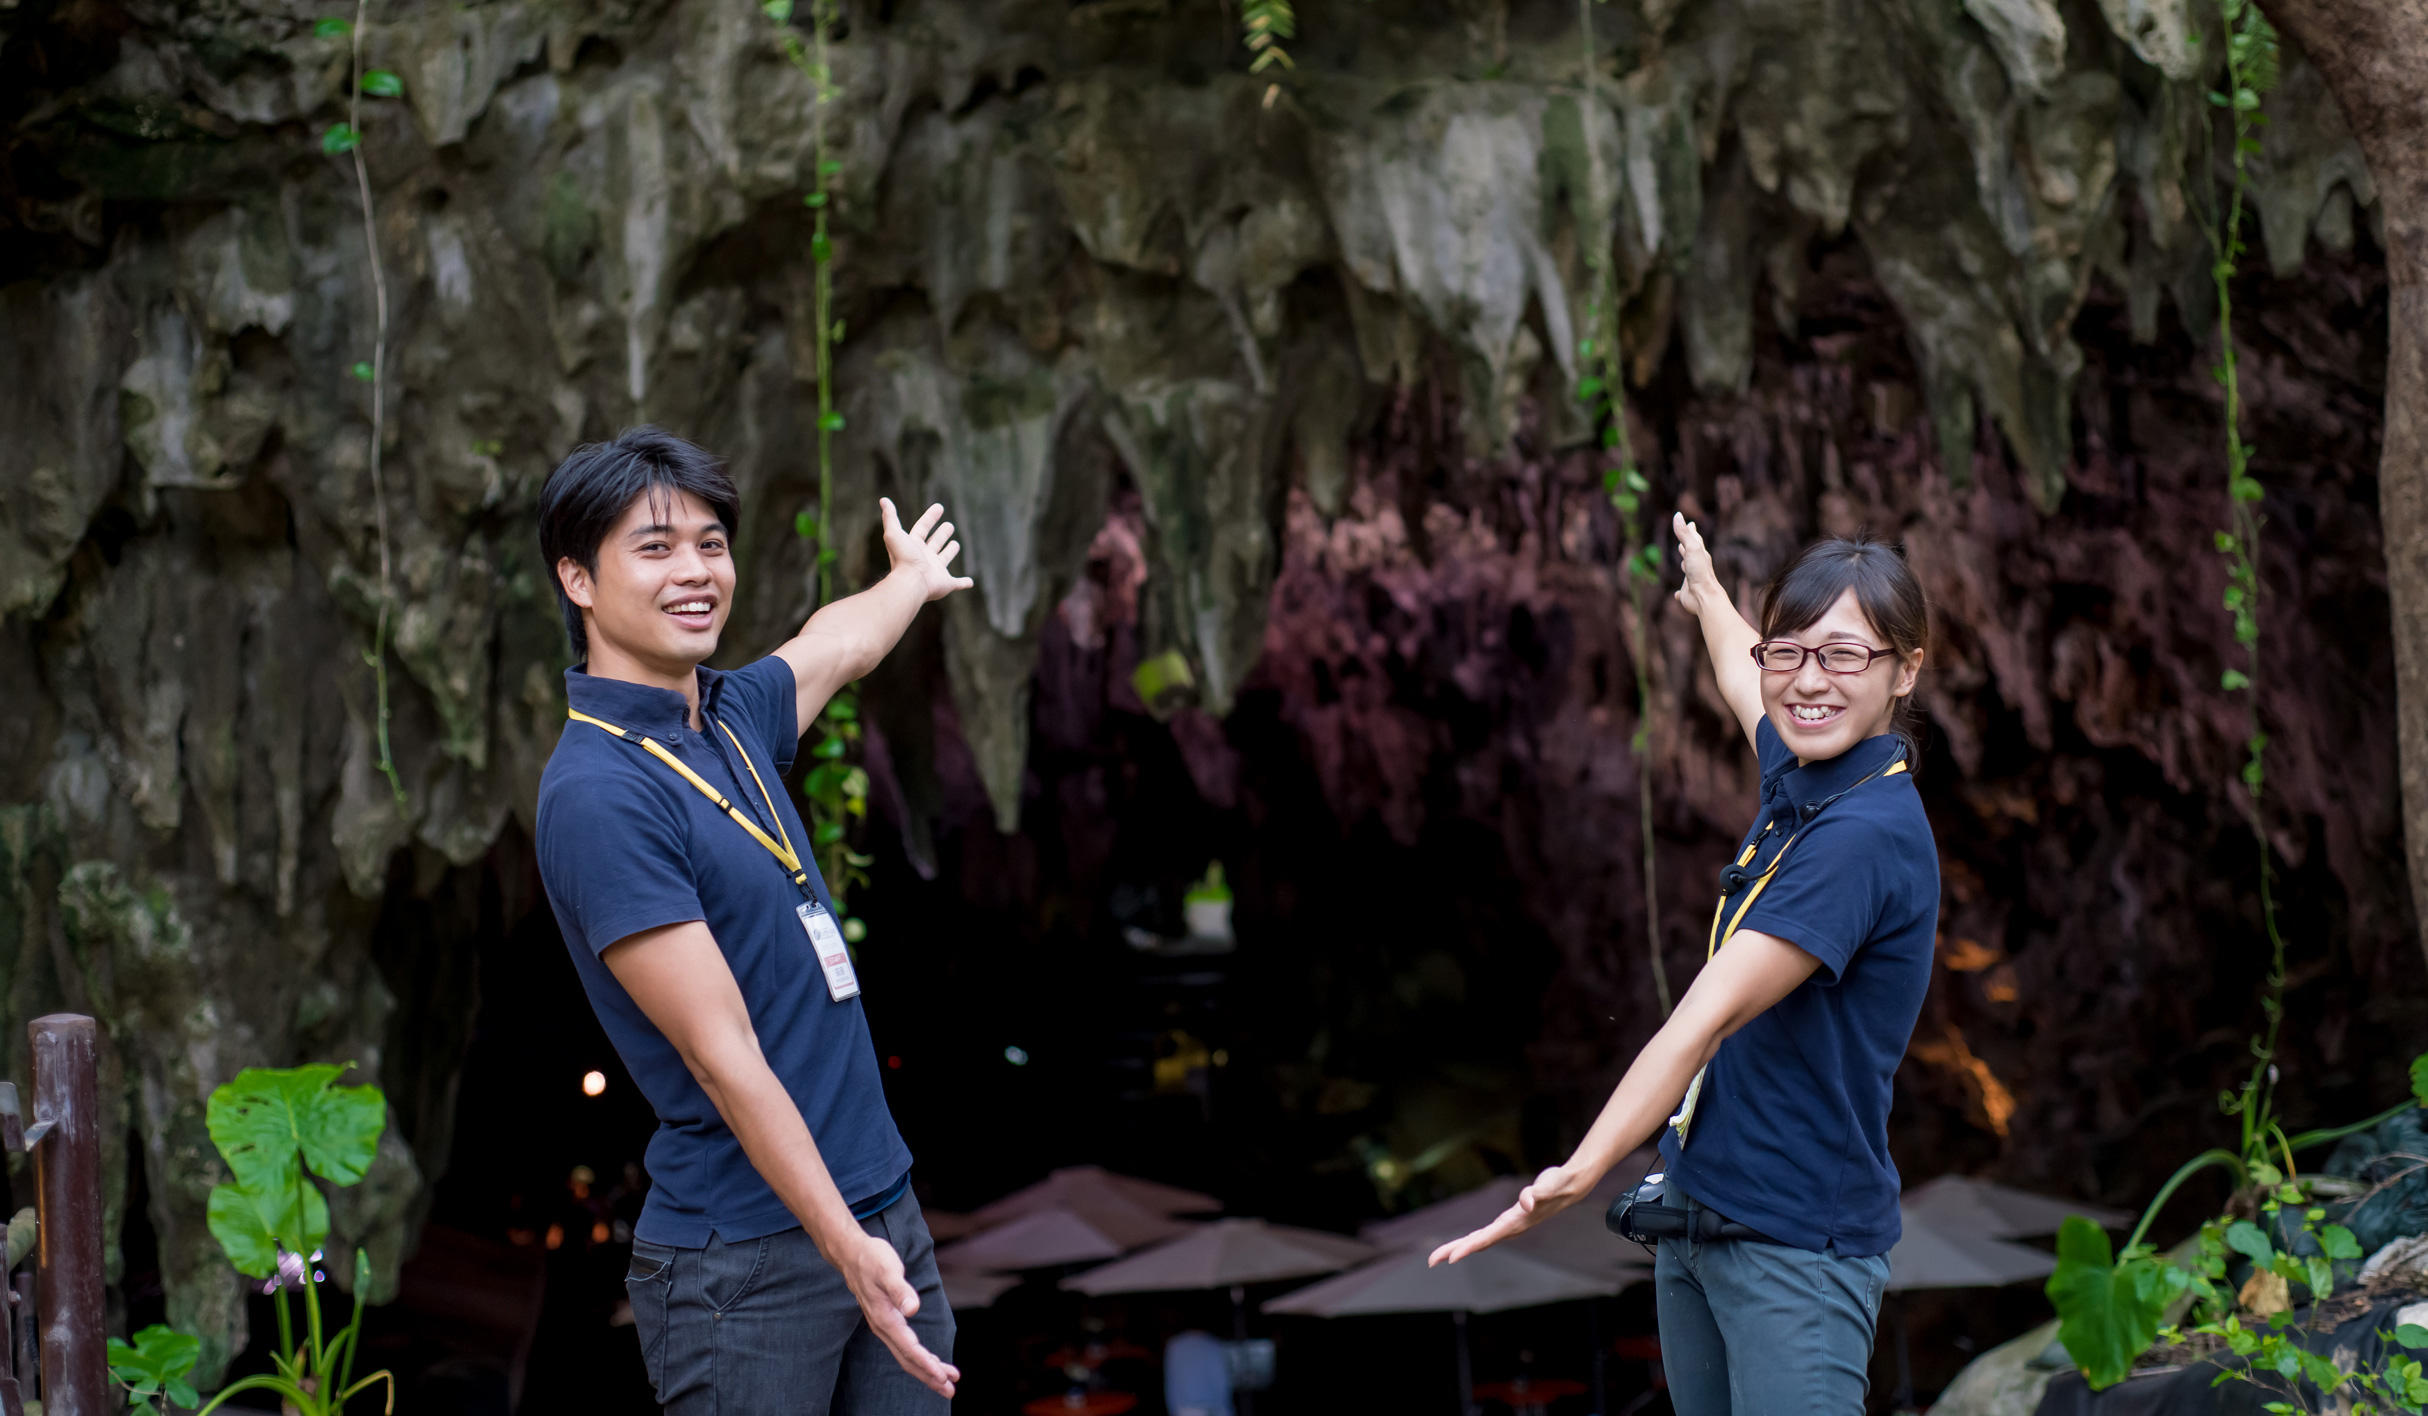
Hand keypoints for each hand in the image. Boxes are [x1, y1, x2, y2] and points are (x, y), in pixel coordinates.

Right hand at [834, 1228, 959, 1397]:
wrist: (852, 1253)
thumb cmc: (872, 1259)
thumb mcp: (888, 1270)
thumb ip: (900, 1290)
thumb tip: (913, 1309)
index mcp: (885, 1319)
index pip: (909, 1349)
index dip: (926, 1364)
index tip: (943, 1377)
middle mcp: (883, 1328)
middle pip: (908, 1360)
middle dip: (929, 1377)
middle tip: (951, 1391)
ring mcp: (884, 1326)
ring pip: (907, 1356)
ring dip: (927, 1370)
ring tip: (948, 1381)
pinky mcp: (887, 1322)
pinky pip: (904, 1347)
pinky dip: (920, 1357)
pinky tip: (931, 1361)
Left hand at [880, 498, 973, 603]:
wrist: (911, 582)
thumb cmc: (903, 558)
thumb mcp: (893, 533)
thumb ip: (890, 517)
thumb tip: (883, 500)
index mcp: (913, 546)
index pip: (922, 528)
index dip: (930, 517)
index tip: (939, 507)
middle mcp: (924, 558)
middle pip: (934, 543)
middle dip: (941, 535)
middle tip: (949, 526)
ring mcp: (935, 571)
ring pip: (944, 559)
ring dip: (949, 552)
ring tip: (955, 544)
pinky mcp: (946, 584)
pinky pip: (957, 584)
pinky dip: (964, 583)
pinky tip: (970, 582)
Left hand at [1426, 1163, 1589, 1266]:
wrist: (1570, 1186)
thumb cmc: (1557, 1185)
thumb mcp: (1547, 1186)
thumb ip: (1536, 1194)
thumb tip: (1527, 1201)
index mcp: (1514, 1223)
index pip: (1486, 1238)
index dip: (1467, 1248)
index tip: (1450, 1259)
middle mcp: (1510, 1228)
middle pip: (1477, 1243)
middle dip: (1454, 1251)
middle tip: (1431, 1261)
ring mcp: (1510, 1225)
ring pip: (1480, 1240)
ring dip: (1460, 1247)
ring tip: (1441, 1256)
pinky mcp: (1510, 1219)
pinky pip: (1486, 1233)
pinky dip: (1473, 1240)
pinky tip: (1465, 1243)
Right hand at [1671, 512, 1721, 619]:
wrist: (1705, 597)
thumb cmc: (1700, 572)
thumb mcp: (1691, 548)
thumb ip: (1684, 533)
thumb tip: (1678, 515)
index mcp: (1699, 555)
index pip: (1694, 539)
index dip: (1691, 530)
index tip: (1691, 523)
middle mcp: (1697, 566)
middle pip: (1692, 552)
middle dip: (1688, 544)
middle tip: (1686, 538)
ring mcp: (1693, 579)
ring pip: (1688, 569)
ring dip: (1685, 563)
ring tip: (1683, 560)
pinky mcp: (1688, 593)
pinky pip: (1683, 591)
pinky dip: (1679, 592)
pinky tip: (1677, 594)